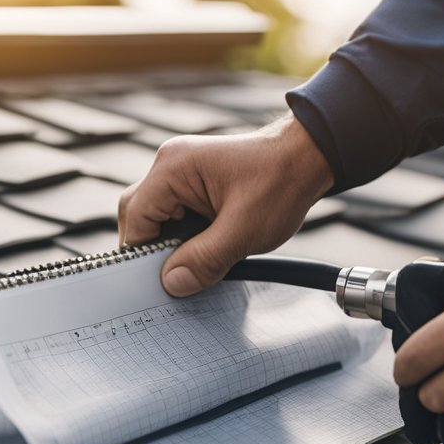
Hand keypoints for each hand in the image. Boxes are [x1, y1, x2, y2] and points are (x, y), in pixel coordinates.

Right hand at [118, 115, 333, 296]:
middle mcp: (170, 166)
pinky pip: (174, 215)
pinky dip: (185, 237)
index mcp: (173, 168)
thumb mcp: (243, 230)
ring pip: (157, 219)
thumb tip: (171, 284)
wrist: (307, 159)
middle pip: (139, 217)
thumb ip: (205, 259)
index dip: (143, 254)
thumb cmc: (280, 183)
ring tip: (199, 261)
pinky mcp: (193, 184)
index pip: (136, 218)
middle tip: (179, 275)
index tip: (159, 281)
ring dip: (173, 245)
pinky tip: (206, 250)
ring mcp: (180, 174)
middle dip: (155, 250)